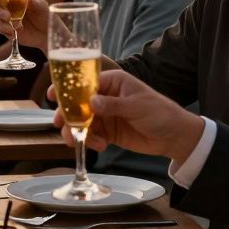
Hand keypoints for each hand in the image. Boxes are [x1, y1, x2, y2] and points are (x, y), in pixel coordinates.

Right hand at [0, 0, 47, 50]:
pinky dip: (5, 29)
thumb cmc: (43, 15)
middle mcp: (8, 7)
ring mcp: (6, 19)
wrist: (46, 32)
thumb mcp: (41, 6)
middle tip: (8, 16)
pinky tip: (14, 31)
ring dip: (2, 23)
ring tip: (15, 26)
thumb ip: (33, 1)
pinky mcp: (6, 29)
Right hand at [49, 69, 203, 162]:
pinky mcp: (108, 131)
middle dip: (68, 114)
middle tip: (62, 124)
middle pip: (78, 103)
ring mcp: (106, 115)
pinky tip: (100, 146)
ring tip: (80, 141)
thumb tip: (91, 102)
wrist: (174, 137)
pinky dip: (90, 141)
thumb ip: (113, 105)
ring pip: (81, 121)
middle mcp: (106, 96)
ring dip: (77, 131)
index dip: (67, 89)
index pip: (84, 82)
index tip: (53, 96)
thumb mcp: (137, 106)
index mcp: (113, 82)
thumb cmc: (160, 113)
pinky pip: (91, 135)